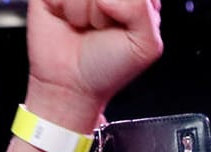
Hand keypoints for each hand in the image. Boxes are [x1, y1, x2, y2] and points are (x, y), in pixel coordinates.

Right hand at [25, 0, 163, 119]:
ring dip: (85, 12)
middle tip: (102, 27)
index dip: (129, 6)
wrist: (70, 85)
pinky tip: (68, 20)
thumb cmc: (109, 67)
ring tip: (85, 26)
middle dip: (108, 9)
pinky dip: (64, 7)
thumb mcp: (146, 45)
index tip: (124, 24)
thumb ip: (141, 9)